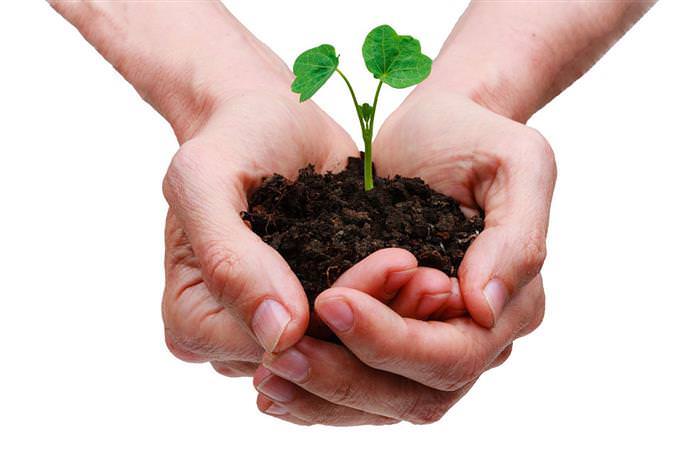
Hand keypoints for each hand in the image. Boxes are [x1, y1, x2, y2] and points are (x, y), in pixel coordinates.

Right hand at [161, 66, 464, 373]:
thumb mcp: (205, 179)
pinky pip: (359, 330)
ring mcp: (279, 330)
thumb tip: (278, 335)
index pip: (273, 346)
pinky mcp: (316, 312)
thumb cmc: (229, 139)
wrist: (264, 119)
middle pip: (313, 358)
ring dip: (400, 323)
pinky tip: (434, 281)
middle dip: (381, 327)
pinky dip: (399, 312)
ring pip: (344, 353)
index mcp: (192, 321)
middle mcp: (235, 339)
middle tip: (435, 281)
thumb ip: (226, 256)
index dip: (338, 317)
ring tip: (440, 280)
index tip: (395, 263)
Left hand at [251, 88, 555, 424]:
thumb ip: (516, 235)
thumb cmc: (472, 136)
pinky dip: (317, 391)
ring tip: (265, 375)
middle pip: (414, 395)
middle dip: (345, 378)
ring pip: (381, 401)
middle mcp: (475, 338)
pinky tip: (271, 384)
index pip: (452, 355)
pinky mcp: (393, 335)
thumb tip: (485, 308)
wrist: (432, 130)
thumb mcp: (515, 163)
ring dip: (322, 397)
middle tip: (279, 357)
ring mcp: (432, 344)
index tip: (331, 301)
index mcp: (512, 306)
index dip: (391, 340)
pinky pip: (361, 384)